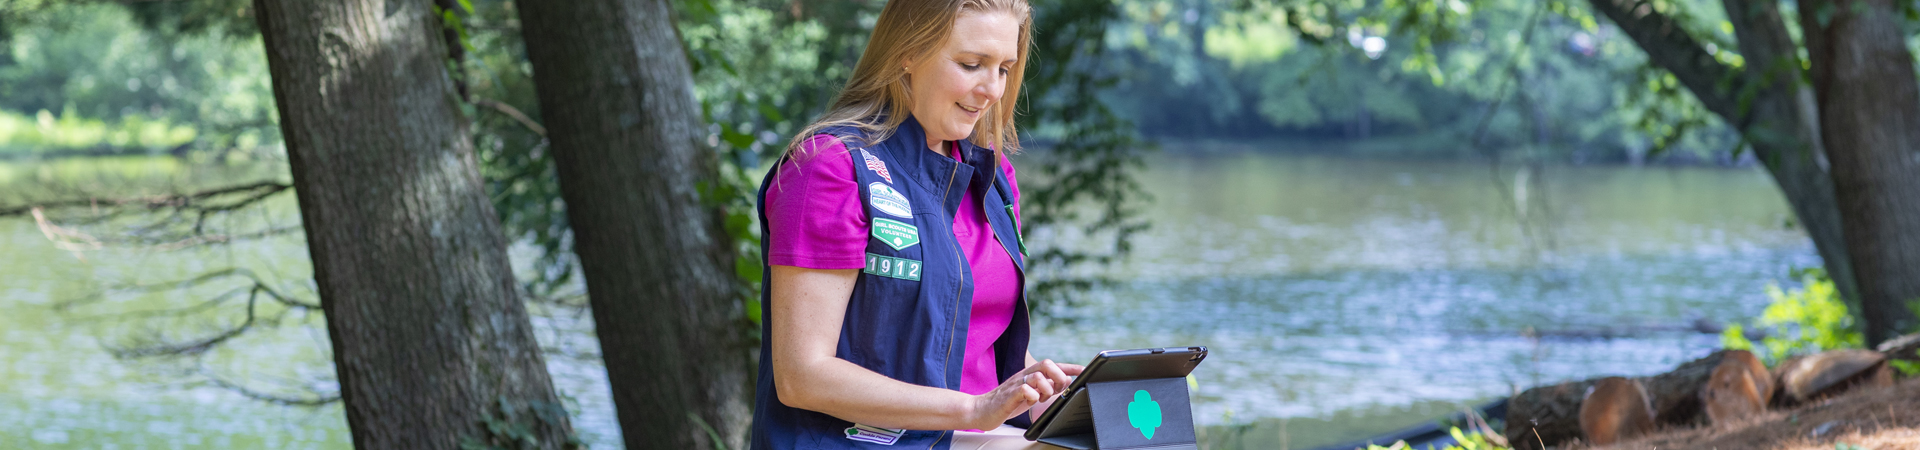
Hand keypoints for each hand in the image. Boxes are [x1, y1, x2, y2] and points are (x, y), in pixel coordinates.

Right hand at [965, 359, 1084, 429]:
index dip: (1070, 367)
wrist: (980, 409)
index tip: (1085, 370)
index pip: (1054, 365)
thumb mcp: (1031, 393)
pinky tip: (1030, 403)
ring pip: (1038, 376)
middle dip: (1058, 377)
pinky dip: (1032, 397)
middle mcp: (1024, 375)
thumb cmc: (1007, 403)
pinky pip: (1026, 390)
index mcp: (1031, 374)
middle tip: (1057, 390)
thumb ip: (1047, 386)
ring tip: (1041, 399)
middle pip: (1047, 363)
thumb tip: (1067, 380)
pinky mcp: (1009, 394)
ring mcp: (1016, 383)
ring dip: (1046, 389)